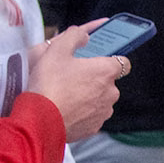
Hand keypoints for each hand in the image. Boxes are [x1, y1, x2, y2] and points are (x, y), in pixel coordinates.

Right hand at [28, 23, 125, 142]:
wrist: (40, 120)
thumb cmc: (49, 83)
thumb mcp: (57, 49)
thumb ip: (75, 35)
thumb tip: (85, 35)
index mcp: (106, 71)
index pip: (123, 62)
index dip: (111, 59)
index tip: (98, 60)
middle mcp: (111, 92)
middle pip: (109, 81)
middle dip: (95, 78)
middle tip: (73, 76)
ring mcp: (104, 112)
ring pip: (101, 99)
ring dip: (89, 96)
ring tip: (67, 94)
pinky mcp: (94, 127)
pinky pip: (92, 115)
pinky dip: (83, 112)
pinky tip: (66, 108)